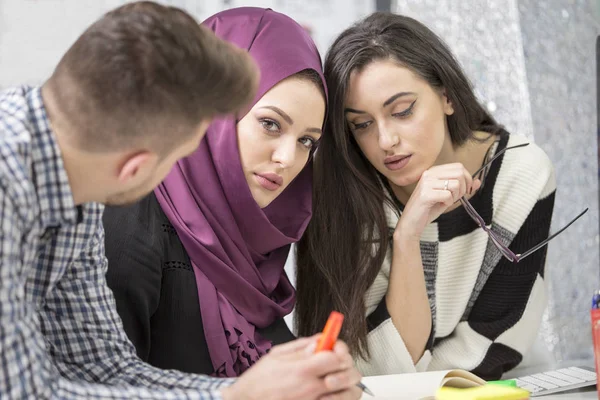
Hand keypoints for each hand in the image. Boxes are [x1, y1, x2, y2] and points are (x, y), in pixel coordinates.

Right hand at [221, 337, 361, 399]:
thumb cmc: (258, 381)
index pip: (337, 356)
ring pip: (349, 394)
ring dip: (347, 385)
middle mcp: (312, 388)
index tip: (335, 347)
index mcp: (303, 370)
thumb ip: (301, 347)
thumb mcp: (276, 355)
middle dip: (347, 366)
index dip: (340, 349)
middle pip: (348, 375)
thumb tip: (320, 341)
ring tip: (336, 380)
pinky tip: (329, 393)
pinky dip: (338, 398)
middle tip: (338, 363)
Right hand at [395, 163, 480, 241]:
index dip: (467, 178)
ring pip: (455, 184)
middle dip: (464, 187)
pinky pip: (447, 195)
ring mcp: (426, 183)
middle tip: (457, 198)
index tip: (466, 191)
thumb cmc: (428, 209)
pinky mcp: (425, 194)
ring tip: (447, 202)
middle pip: (459, 173)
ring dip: (456, 196)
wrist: (411, 223)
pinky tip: (441, 205)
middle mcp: (429, 174)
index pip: (458, 166)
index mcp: (434, 171)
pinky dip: (448, 202)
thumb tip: (478, 181)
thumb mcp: (448, 196)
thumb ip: (462, 188)